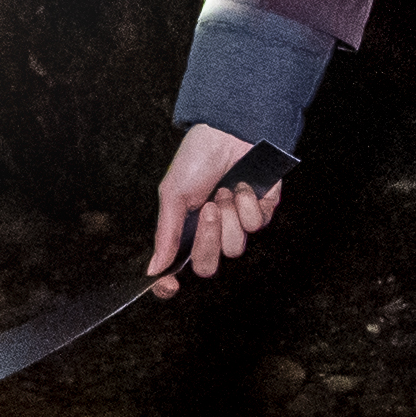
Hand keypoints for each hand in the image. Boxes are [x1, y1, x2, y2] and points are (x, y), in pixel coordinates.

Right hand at [146, 122, 280, 285]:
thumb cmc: (196, 159)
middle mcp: (212, 233)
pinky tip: (243, 185)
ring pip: (235, 247)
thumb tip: (153, 269)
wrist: (226, 131)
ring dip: (229, 215)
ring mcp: (237, 225)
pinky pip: (256, 225)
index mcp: (186, 231)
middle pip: (208, 265)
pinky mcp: (262, 212)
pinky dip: (248, 203)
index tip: (169, 285)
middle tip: (208, 208)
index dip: (171, 284)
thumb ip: (165, 234)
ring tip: (225, 190)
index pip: (179, 269)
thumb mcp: (172, 194)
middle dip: (208, 237)